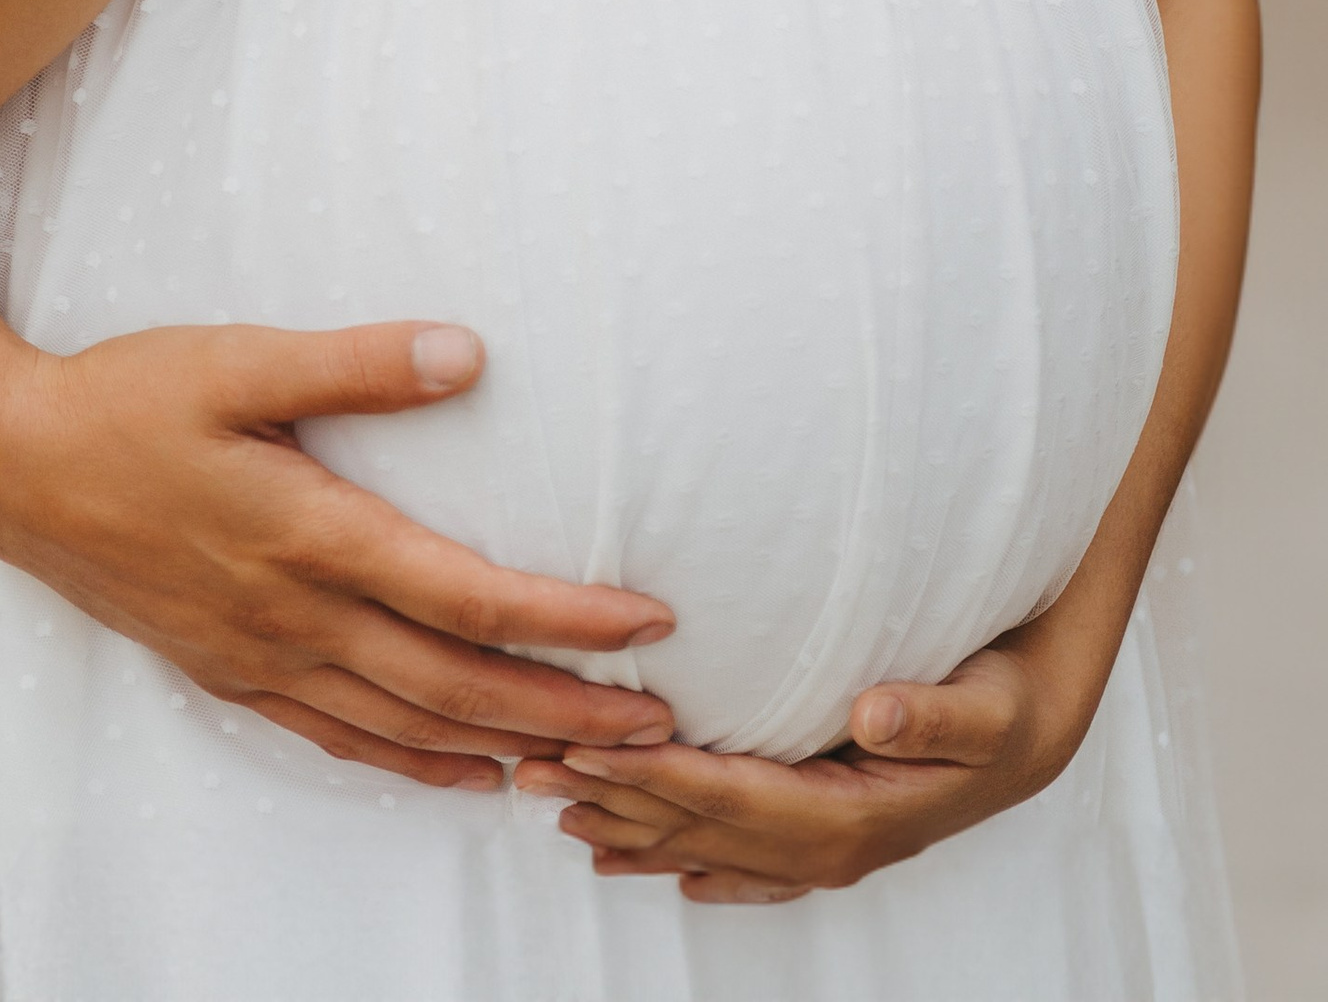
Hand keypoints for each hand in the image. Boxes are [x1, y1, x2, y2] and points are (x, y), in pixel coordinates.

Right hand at [0, 316, 676, 792]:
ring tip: (589, 760)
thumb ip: (356, 361)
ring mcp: (259, 655)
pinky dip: (412, 762)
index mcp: (307, 532)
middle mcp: (293, 613)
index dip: (565, 619)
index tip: (649, 624)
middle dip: (566, 711)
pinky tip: (460, 770)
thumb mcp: (237, 359)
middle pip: (455, 684)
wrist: (8, 465)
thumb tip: (468, 353)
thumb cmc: (123, 399)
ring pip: (405, 725)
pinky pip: (339, 739)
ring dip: (504, 746)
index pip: (465, 594)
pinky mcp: (229, 670)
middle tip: (662, 728)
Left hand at [509, 605, 1103, 899]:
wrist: (1035, 733)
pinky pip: (740, 862)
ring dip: (633, 828)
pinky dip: (686, 859)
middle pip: (702, 828)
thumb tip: (872, 709)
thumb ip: (933, 711)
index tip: (585, 750)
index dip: (656, 776)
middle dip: (616, 801)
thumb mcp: (986, 703)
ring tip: (555, 808)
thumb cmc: (1006, 704)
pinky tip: (645, 866)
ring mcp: (824, 848)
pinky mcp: (823, 834)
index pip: (732, 798)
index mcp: (854, 816)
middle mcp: (829, 844)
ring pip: (709, 847)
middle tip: (533, 770)